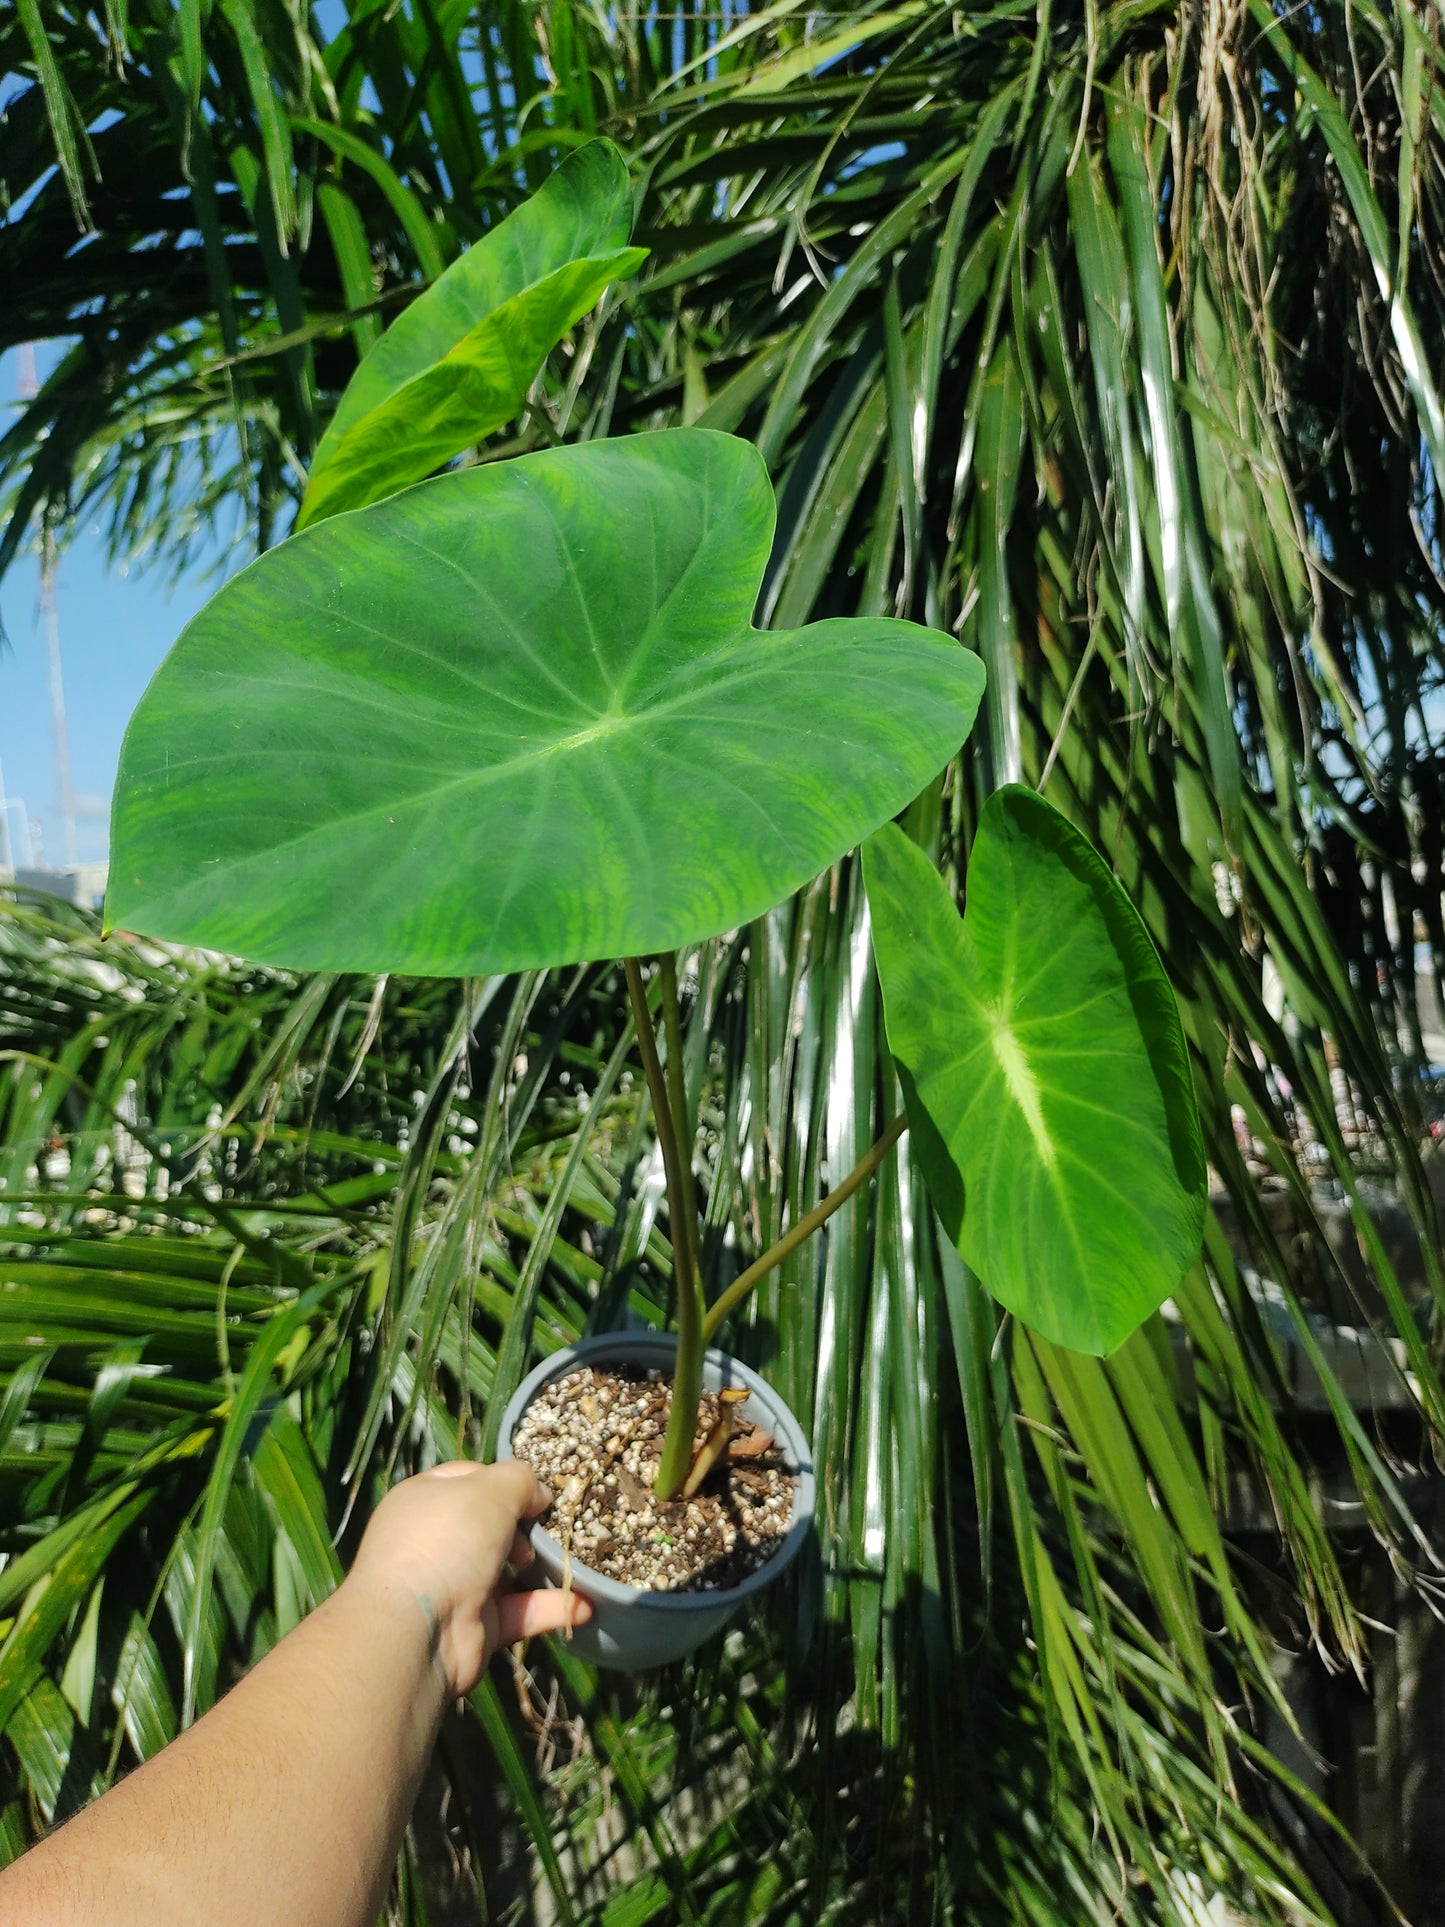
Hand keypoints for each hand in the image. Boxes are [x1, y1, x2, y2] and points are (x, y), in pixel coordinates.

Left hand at [344, 1460, 588, 1696]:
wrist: (416, 1630)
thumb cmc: (447, 1541)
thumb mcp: (489, 1490)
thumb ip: (521, 1480)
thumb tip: (539, 1495)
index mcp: (426, 1499)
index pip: (471, 1479)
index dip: (506, 1481)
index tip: (540, 1491)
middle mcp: (438, 1541)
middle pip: (493, 1525)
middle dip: (528, 1526)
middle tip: (550, 1529)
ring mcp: (456, 1585)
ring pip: (509, 1569)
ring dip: (544, 1567)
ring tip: (573, 1561)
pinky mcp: (477, 1626)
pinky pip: (520, 1612)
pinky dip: (551, 1608)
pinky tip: (583, 1605)